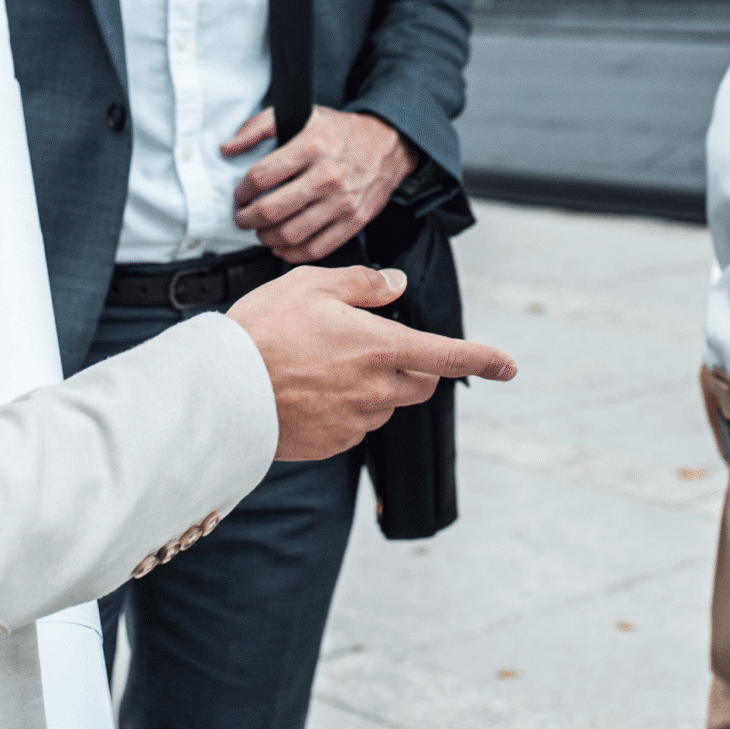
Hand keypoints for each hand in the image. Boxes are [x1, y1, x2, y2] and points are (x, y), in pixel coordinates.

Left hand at [227, 106, 417, 262]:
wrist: (387, 145)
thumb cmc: (338, 132)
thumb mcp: (301, 115)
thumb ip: (259, 127)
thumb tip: (228, 149)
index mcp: (312, 145)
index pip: (261, 176)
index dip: (241, 191)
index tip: (239, 195)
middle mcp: (328, 175)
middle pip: (272, 210)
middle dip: (247, 219)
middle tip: (242, 218)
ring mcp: (343, 201)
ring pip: (291, 234)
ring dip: (266, 238)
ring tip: (260, 232)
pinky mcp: (354, 221)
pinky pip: (316, 249)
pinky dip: (292, 253)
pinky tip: (282, 245)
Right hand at [227, 265, 515, 460]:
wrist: (220, 390)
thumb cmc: (263, 330)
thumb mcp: (312, 285)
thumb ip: (363, 284)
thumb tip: (396, 286)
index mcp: (382, 347)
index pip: (449, 355)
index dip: (484, 359)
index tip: (509, 366)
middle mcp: (377, 389)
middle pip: (423, 383)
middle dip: (417, 366)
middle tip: (378, 346)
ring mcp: (356, 422)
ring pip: (388, 406)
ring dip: (376, 388)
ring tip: (324, 367)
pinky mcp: (333, 444)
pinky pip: (355, 426)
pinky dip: (346, 410)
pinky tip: (310, 393)